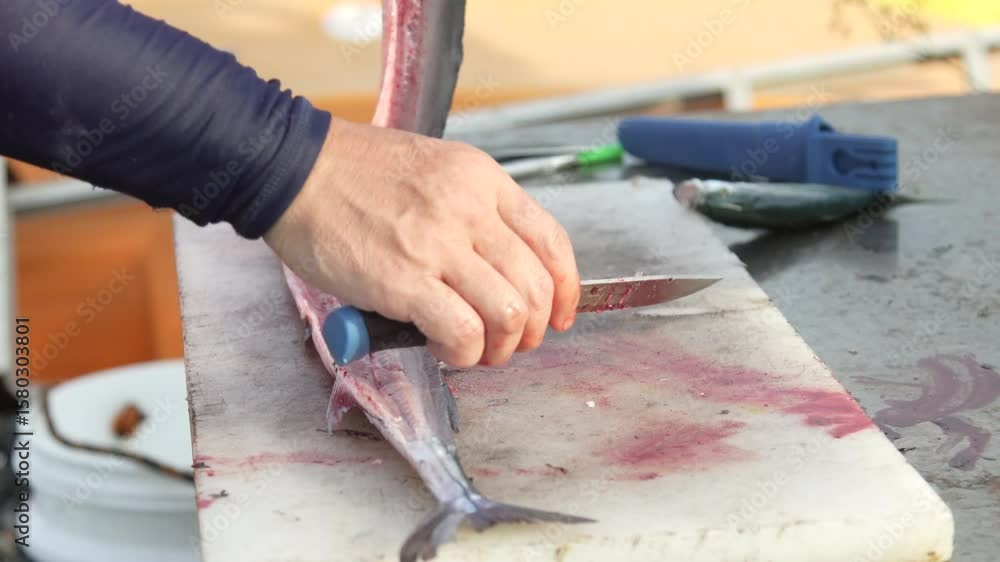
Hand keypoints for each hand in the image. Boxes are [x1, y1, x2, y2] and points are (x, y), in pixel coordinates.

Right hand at [264, 118, 580, 366]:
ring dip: (500, 347)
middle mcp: (470, 209)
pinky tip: (445, 349)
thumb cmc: (357, 173)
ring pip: (510, 314)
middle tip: (509, 342)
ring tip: (476, 350)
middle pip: (536, 287)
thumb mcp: (436, 170)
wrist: (294, 169)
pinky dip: (464, 353)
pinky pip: (463, 332)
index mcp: (483, 180)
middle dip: (532, 330)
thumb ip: (475, 213)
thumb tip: (500, 271)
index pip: (552, 242)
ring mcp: (438, 244)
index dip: (566, 290)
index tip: (560, 315)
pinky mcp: (404, 280)